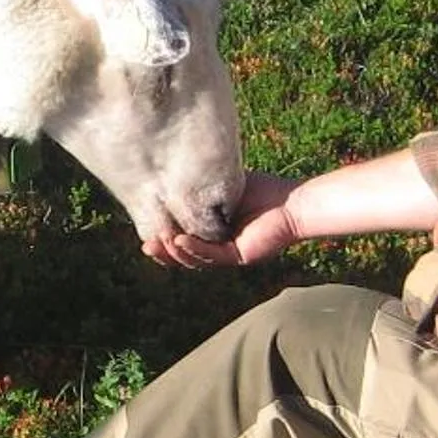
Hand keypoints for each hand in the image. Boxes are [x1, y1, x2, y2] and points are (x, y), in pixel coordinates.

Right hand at [148, 172, 302, 268]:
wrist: (293, 201)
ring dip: (174, 253)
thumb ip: (200, 188)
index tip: (144, 228)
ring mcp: (228, 254)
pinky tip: (180, 240)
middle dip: (163, 252)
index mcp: (212, 232)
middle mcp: (218, 246)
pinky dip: (194, 249)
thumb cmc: (263, 191)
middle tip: (144, 246)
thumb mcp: (221, 187)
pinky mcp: (239, 256)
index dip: (163, 237)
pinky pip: (212, 256)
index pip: (182, 239)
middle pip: (184, 255)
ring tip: (157, 243)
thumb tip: (172, 177)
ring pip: (194, 260)